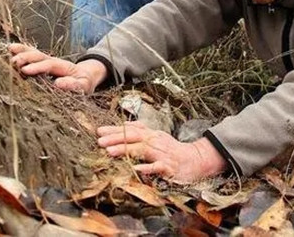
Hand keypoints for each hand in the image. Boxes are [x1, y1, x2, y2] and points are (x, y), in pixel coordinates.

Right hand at [8, 43, 106, 92]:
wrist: (84, 76)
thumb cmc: (83, 83)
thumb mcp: (84, 86)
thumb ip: (74, 85)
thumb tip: (58, 83)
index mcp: (63, 66)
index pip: (49, 65)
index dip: (37, 67)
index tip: (25, 70)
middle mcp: (53, 61)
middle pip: (39, 56)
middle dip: (27, 58)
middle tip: (14, 62)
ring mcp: (46, 61)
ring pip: (34, 53)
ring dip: (22, 51)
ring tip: (10, 49)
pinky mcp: (41, 63)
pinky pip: (31, 55)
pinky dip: (21, 51)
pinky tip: (10, 47)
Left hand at [97, 121, 226, 182]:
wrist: (195, 160)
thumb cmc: (172, 150)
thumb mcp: (157, 137)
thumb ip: (141, 131)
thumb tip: (124, 125)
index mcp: (152, 134)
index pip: (131, 129)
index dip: (115, 130)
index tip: (99, 131)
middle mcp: (156, 141)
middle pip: (135, 136)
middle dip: (116, 138)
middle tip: (99, 141)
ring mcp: (162, 153)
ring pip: (143, 149)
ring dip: (126, 150)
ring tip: (110, 152)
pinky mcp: (169, 166)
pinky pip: (157, 166)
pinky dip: (147, 168)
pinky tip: (136, 169)